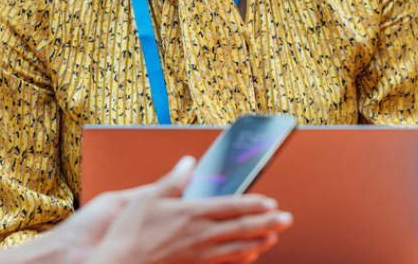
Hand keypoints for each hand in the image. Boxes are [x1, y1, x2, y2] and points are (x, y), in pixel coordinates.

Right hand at [83, 156, 291, 263]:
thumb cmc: (131, 233)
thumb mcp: (149, 197)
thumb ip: (174, 179)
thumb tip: (188, 162)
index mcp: (192, 214)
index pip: (232, 207)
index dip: (254, 204)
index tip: (271, 202)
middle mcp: (200, 235)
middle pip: (242, 229)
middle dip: (268, 223)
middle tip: (286, 219)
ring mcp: (199, 254)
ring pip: (238, 248)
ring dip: (259, 241)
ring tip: (273, 237)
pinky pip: (224, 262)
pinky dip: (240, 258)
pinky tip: (248, 256)